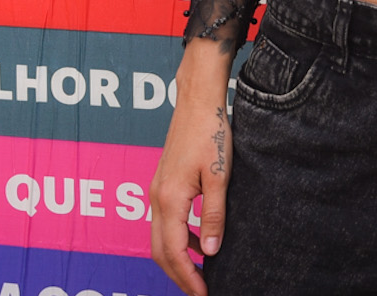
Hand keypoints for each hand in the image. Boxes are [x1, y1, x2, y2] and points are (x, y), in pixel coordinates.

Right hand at [149, 55, 232, 295]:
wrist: (197, 100)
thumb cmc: (210, 133)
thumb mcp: (219, 177)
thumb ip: (213, 216)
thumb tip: (211, 252)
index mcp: (169, 199)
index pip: (175, 253)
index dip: (189, 278)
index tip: (204, 295)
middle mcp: (157, 198)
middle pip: (160, 252)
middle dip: (179, 276)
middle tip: (200, 292)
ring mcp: (156, 191)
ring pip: (159, 239)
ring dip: (176, 260)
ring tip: (199, 274)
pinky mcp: (162, 184)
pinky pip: (164, 223)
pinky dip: (177, 241)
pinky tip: (198, 243)